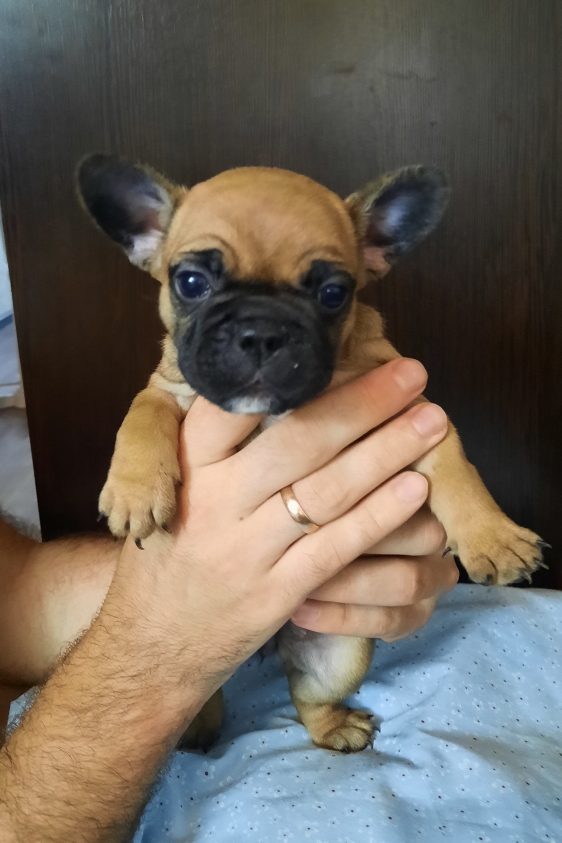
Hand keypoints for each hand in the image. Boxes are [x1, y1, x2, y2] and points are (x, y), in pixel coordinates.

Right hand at [108, 358, 447, 711]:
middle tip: (413, 374)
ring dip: (387, 452)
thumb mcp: (171, 487)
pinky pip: (336, 549)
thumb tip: (269, 375)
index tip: (337, 344)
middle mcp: (215, 504)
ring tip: (430, 421)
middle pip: (298, 442)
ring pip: (326, 492)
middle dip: (363, 403)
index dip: (288, 373)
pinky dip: (379, 516)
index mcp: (187, 468)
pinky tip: (415, 488)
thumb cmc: (170, 551)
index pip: (233, 406)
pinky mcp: (277, 596)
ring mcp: (247, 553)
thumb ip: (209, 440)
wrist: (150, 645)